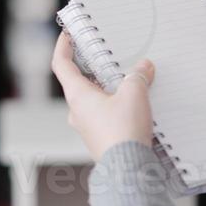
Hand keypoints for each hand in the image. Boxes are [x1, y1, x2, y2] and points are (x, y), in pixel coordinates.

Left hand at [51, 32, 154, 161]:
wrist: (128, 169)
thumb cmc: (123, 133)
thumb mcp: (134, 94)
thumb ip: (137, 76)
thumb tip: (143, 68)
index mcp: (78, 95)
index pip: (61, 65)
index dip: (63, 47)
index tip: (68, 35)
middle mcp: (77, 111)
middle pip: (79, 81)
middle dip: (93, 67)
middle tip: (107, 55)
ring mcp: (87, 126)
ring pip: (93, 98)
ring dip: (107, 86)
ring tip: (128, 78)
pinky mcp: (100, 137)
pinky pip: (104, 113)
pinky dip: (114, 103)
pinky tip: (133, 103)